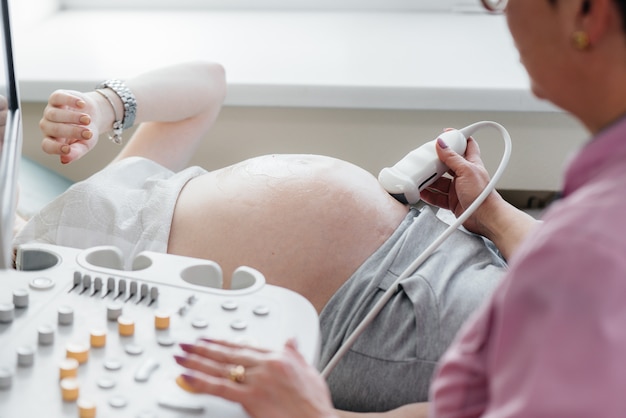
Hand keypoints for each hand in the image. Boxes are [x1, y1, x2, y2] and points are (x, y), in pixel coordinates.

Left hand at [39, 90, 99, 163]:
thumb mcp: (85, 145)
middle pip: (53, 129)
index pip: (47, 146)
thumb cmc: (87, 132)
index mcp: (53, 140)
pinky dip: (70, 101)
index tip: (68, 149)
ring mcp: (51, 111)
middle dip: (72, 131)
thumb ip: (76, 152)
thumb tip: (64, 160)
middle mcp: (48, 126)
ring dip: (72, 117)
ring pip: (54, 114)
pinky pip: (58, 98)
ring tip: (87, 119)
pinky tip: (82, 105)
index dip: (55, 148)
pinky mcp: (56, 98)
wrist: (92, 115)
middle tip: (88, 132)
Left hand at [174, 338, 337, 417]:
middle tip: (187, 344)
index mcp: (279, 357)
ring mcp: (257, 381)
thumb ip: (296, 355)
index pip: (244, 347)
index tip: (209, 341)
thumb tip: (291, 341)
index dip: (223, 344)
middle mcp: (266, 365)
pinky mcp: (250, 398)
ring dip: (197, 360)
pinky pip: (220, 387)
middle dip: (204, 348)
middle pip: (228, 354)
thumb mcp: (310, 372)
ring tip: (181, 356)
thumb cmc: (314, 404)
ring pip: (220, 367)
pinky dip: (201, 380)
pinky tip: (187, 376)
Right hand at [420, 136, 502, 235]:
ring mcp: (458, 189)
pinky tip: (422, 192)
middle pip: (448, 164)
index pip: (467, 145)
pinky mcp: (453, 202)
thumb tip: (441, 144)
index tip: (446, 133)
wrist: (486, 218)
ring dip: (430, 180)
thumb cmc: (483, 196)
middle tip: (425, 159)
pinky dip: (429, 194)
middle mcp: (465, 175)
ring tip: (420, 176)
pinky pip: (438, 196)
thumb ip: (452, 158)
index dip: (458, 137)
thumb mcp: (466, 171)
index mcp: (471, 164)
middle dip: (436, 162)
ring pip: (440, 181)